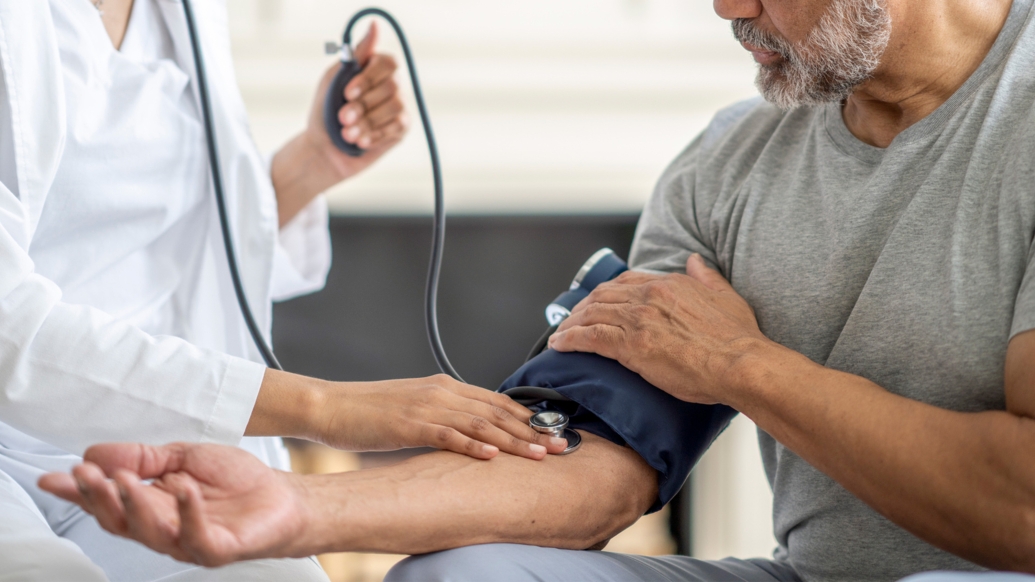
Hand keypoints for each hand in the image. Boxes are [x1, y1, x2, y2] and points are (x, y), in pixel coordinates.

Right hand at [39, 443, 308, 566]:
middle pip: (120, 519)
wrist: (283, 496)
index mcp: (152, 506)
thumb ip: (144, 457)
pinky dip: (187, 511)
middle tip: (86, 474)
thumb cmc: (236, 481)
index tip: (55, 477)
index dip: (80, 492)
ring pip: (150, 530)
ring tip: (125, 478)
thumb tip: (97, 452)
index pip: (108, 501)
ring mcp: (188, 541)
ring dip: (134, 503)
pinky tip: (181, 489)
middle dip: (99, 496)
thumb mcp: (184, 457)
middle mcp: (163, 529)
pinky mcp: (216, 549)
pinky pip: (196, 535)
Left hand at [272, 23, 407, 225]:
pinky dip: (375, 135)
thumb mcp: (333, 79)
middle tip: (342, 117)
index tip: (347, 92)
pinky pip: (397, 127)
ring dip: (368, 122)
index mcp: (374, 69)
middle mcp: (390, 85)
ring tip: (347, 133)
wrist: (323, 150)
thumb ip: (355, 54)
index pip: (388, 62)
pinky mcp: (401, 129)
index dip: (369, 78)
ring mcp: (398, 106)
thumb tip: (375, 26)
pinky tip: (360, 141)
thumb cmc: (325, 111)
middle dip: (364, 105)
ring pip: (395, 107)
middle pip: (392, 86)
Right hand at [312, 375, 569, 458]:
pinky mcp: (410, 424)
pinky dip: (473, 445)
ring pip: (481, 423)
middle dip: (531, 430)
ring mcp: (427, 407)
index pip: (496, 401)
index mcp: (444, 386)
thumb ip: (443, 415)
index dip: (526, 416)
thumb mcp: (414, 408)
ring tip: (538, 454)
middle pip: (496, 411)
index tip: (551, 431)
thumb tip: (470, 433)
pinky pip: (448, 435)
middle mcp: (441, 391)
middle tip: (559, 445)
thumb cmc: (370, 411)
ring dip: (513, 440)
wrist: (331, 405)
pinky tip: (493, 456)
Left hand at [548, 254, 768, 403]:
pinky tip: (560, 345)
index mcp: (669, 283)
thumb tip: (695, 260)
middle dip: (582, 308)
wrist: (740, 363)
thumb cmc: (738, 338)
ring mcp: (638, 319)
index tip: (596, 303)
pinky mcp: (631, 345)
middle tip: (570, 321)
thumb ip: (707, 276)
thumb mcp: (726, 296)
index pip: (626, 281)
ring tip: (560, 335)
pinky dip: (570, 339)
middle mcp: (649, 295)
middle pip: (602, 296)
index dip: (606, 293)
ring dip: (570, 324)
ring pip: (591, 314)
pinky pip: (589, 337)